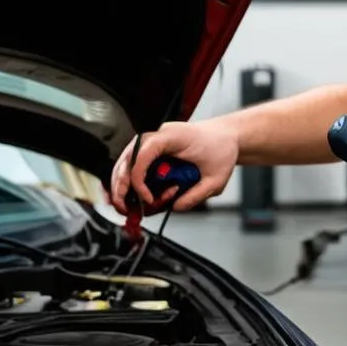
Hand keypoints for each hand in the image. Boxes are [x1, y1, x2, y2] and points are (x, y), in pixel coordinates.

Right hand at [110, 120, 238, 214]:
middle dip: (121, 188)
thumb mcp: (216, 178)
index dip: (139, 180)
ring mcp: (152, 143)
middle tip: (125, 210)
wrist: (225, 136)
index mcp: (171, 136)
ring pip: (125, 164)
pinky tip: (135, 199)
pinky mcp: (152, 152)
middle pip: (126, 160)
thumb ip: (196, 195)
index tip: (148, 199)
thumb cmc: (221, 149)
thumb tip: (175, 207)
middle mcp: (156, 136)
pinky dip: (131, 183)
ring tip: (129, 208)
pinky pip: (134, 166)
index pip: (142, 155)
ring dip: (123, 187)